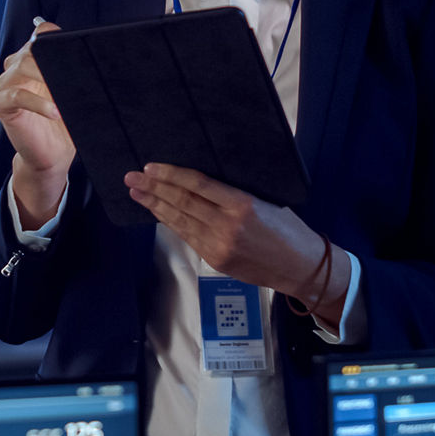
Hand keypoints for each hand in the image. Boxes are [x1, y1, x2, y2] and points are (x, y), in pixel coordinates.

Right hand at [0, 21, 74, 225]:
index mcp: (34, 61)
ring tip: (64, 94)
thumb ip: (77, 78)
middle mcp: (17, 67)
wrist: (52, 156)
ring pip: (22, 66)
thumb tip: (96, 64)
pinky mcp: (1, 103)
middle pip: (32, 49)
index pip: (41, 34)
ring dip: (46, 77)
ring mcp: (6, 84)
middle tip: (74, 75)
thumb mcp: (73, 97)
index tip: (73, 46)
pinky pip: (17, 96)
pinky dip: (38, 103)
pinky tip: (54, 113)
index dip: (54, 36)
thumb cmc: (64, 125)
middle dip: (53, 59)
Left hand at [125, 163, 331, 308]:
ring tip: (136, 193)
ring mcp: (218, 245)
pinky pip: (188, 236)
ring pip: (180, 221)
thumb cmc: (289, 229)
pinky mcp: (215, 260)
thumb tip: (201, 183)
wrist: (302, 267)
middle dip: (154, 189)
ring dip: (155, 206)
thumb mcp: (266, 202)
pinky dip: (171, 223)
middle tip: (132, 178)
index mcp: (242, 204)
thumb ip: (234, 195)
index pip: (197, 185)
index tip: (151, 167)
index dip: (171, 175)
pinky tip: (159, 213)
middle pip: (182, 202)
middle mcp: (226, 225)